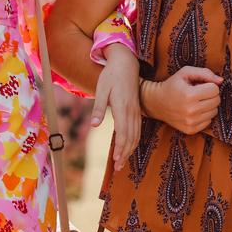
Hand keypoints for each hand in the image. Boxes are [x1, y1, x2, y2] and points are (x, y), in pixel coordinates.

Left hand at [94, 44, 141, 171]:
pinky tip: (129, 147)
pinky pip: (138, 129)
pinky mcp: (137, 109)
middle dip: (125, 154)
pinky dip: (134, 141)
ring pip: (136, 135)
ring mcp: (136, 110)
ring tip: (123, 162)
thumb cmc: (111, 76)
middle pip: (131, 137)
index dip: (121, 149)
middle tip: (118, 168)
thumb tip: (93, 125)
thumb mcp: (101, 90)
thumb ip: (98, 108)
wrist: (126, 63)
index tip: (116, 161)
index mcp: (122, 107)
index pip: (123, 133)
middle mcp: (131, 111)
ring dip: (130, 149)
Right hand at [141, 66, 222, 134]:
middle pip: (216, 101)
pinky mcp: (190, 130)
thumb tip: (221, 81)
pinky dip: (204, 115)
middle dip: (210, 95)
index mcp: (189, 95)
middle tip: (199, 93)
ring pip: (214, 112)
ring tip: (196, 102)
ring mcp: (191, 122)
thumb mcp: (185, 72)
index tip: (200, 85)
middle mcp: (191, 111)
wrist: (156, 103)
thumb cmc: (173, 85)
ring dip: (208, 105)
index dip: (209, 85)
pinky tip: (194, 111)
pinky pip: (208, 121)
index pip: (215, 90)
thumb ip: (205, 73)